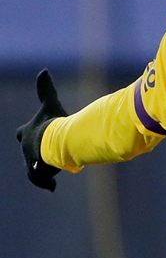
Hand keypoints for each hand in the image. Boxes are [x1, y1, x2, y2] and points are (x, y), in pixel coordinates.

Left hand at [16, 69, 66, 190]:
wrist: (52, 143)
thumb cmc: (51, 123)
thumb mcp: (50, 103)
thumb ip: (45, 88)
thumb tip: (43, 71)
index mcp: (25, 132)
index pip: (21, 133)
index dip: (26, 134)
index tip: (34, 134)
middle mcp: (24, 148)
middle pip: (27, 151)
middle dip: (34, 152)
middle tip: (44, 154)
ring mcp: (29, 161)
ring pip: (33, 167)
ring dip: (41, 168)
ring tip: (52, 169)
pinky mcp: (36, 173)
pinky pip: (40, 180)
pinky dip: (45, 183)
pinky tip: (51, 186)